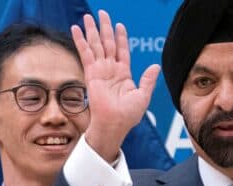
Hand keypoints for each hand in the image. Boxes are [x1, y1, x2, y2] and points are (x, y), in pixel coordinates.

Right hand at [71, 10, 160, 162]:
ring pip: (96, 45)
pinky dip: (81, 41)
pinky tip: (76, 29)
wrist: (114, 124)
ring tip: (88, 16)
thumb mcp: (143, 96)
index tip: (119, 25)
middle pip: (108, 43)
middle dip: (105, 28)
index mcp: (124, 74)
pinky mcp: (91, 73)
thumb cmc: (128, 115)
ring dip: (92, 30)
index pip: (122, 50)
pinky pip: (85, 53)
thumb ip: (148, 80)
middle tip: (101, 13)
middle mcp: (111, 70)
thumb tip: (155, 66)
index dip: (121, 38)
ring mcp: (100, 70)